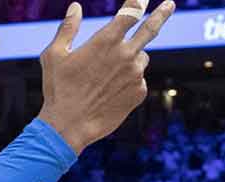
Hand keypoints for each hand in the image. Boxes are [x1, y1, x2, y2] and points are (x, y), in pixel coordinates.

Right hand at [36, 0, 173, 154]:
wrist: (69, 126)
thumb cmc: (58, 90)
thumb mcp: (54, 55)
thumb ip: (67, 28)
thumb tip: (75, 7)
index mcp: (106, 40)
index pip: (131, 12)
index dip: (137, 1)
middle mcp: (126, 54)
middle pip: (151, 27)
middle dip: (162, 13)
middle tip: (170, 4)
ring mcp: (135, 74)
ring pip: (140, 58)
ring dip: (130, 60)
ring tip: (106, 77)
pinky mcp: (139, 92)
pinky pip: (138, 80)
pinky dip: (128, 81)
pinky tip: (109, 93)